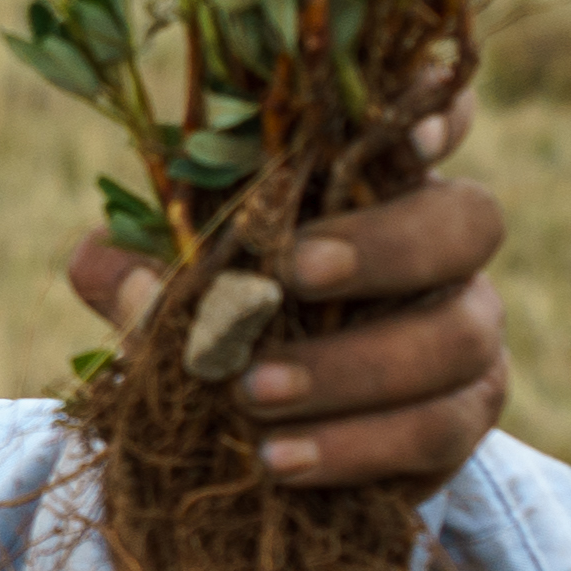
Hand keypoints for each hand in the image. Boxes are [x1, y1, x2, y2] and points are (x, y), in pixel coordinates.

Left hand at [66, 99, 509, 490]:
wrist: (262, 447)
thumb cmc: (224, 333)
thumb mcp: (177, 294)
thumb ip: (144, 270)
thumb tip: (101, 258)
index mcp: (379, 188)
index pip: (438, 118)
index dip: (440, 110)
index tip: (407, 134)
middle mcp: (443, 251)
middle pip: (470, 221)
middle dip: (386, 244)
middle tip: (295, 272)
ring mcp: (466, 333)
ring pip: (458, 335)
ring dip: (352, 367)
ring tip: (253, 393)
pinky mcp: (462, 420)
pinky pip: (437, 428)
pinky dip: (354, 445)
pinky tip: (280, 459)